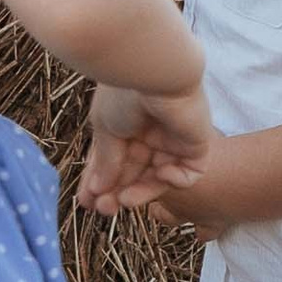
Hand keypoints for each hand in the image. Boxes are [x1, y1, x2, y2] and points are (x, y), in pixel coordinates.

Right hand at [78, 72, 212, 215]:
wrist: (156, 72)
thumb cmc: (124, 93)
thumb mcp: (106, 128)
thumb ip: (107, 161)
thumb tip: (98, 189)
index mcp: (126, 124)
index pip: (113, 160)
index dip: (100, 182)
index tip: (85, 202)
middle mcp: (149, 133)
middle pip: (135, 172)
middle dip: (118, 191)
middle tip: (103, 210)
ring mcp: (173, 140)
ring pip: (158, 177)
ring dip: (141, 192)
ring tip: (123, 202)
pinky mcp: (196, 145)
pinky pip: (187, 174)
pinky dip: (173, 179)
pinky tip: (160, 171)